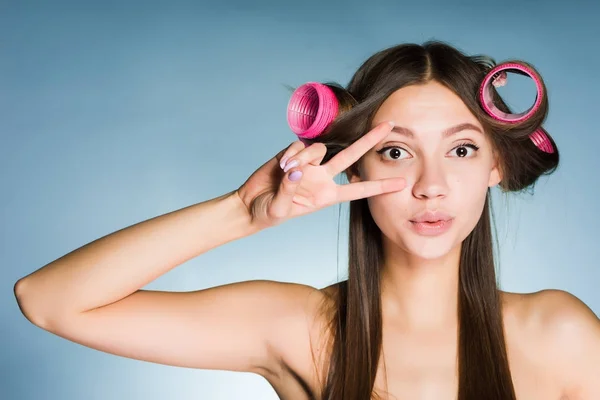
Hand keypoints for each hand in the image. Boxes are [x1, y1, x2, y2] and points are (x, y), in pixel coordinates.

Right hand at [236, 121, 405, 227]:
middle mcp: (322, 177)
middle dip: (370, 140)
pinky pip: (299, 146)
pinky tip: (281, 166)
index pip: (358, 190)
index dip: (379, 186)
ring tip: (286, 172)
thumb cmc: (267, 213)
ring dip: (304, 159)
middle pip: (351, 156)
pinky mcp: (292, 153)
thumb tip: (296, 171)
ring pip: (319, 149)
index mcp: (326, 196)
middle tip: (389, 124)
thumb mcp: (279, 209)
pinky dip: (291, 154)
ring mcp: (308, 164)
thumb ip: (289, 190)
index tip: (401, 184)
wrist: (249, 204)